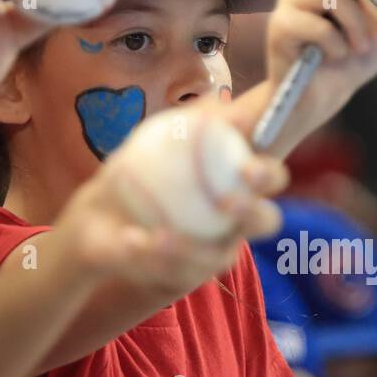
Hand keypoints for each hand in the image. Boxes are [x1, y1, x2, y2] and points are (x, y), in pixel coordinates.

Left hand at [55, 104, 289, 301]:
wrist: (105, 216)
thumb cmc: (143, 170)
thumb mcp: (160, 140)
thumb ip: (190, 123)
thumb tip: (215, 101)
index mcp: (241, 184)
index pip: (271, 177)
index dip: (268, 174)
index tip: (246, 167)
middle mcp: (239, 221)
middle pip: (265, 221)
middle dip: (252, 213)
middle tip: (225, 202)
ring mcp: (218, 252)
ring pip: (219, 256)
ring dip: (189, 245)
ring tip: (156, 234)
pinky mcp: (191, 275)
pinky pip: (181, 272)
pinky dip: (155, 256)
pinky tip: (132, 240)